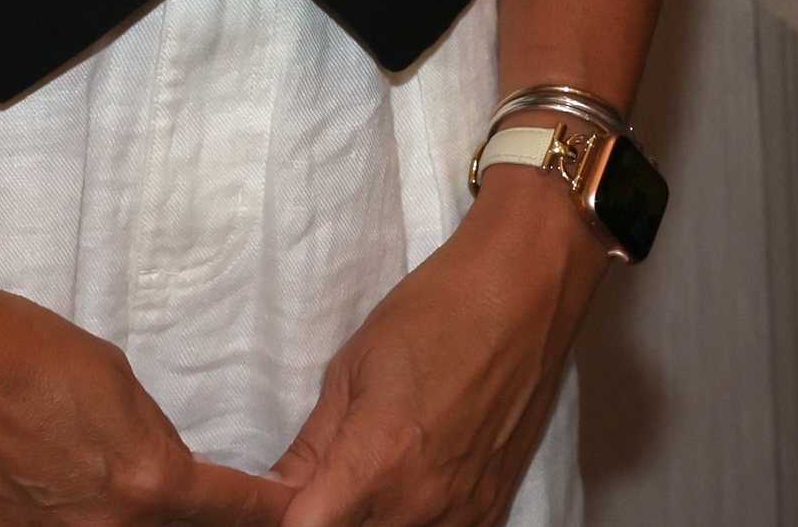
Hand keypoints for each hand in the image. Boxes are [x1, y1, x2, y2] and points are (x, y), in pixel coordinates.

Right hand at [0, 244, 294, 526]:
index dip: (269, 511)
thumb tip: (168, 478)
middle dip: (198, 526)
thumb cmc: (25, 350)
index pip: (234, 511)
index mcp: (149, 482)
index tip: (291, 510)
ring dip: (131, 525)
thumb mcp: (116, 381)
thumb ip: (152, 440)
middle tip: (211, 510)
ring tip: (119, 496)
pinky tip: (62, 504)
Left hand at [267, 168, 600, 526]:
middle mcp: (419, 505)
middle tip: (332, 475)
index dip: (285, 514)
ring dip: (374, 516)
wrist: (520, 292)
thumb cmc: (434, 312)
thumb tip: (277, 493)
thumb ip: (311, 447)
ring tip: (378, 471)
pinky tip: (414, 481)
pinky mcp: (492, 511)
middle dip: (332, 512)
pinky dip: (416, 518)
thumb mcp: (352, 368)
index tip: (282, 497)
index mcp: (375, 465)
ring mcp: (461, 515)